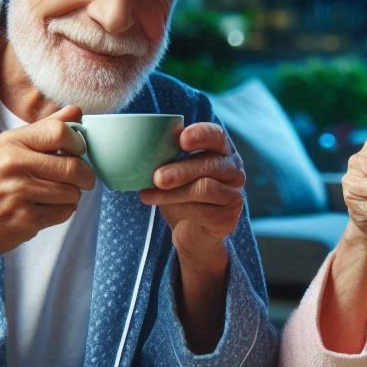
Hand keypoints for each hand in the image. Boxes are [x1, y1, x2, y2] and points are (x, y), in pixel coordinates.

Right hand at [0, 104, 94, 293]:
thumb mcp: (6, 150)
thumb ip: (43, 130)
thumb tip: (76, 111)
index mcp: (10, 143)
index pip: (60, 132)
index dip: (78, 143)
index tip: (78, 151)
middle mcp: (14, 164)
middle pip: (74, 166)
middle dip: (85, 176)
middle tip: (81, 179)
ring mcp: (20, 193)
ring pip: (73, 192)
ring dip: (71, 196)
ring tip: (53, 195)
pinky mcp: (26, 219)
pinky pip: (65, 212)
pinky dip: (62, 212)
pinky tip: (45, 209)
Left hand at [141, 122, 244, 268]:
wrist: (192, 231)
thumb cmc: (179, 192)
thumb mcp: (170, 171)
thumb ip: (162, 157)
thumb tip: (132, 146)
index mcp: (219, 149)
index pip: (215, 135)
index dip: (201, 135)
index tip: (181, 139)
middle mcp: (232, 168)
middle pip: (210, 164)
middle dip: (182, 170)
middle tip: (157, 177)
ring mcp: (234, 193)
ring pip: (205, 188)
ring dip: (174, 193)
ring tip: (147, 195)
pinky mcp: (229, 216)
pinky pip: (205, 211)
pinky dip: (181, 210)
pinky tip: (163, 210)